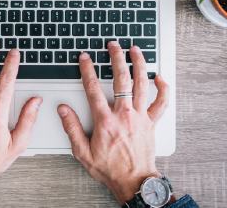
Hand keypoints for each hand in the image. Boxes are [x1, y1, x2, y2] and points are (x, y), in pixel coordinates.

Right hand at [57, 42, 169, 204]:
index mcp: (105, 121)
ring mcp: (140, 117)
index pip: (93, 88)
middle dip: (116, 58)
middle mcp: (124, 115)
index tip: (85, 58)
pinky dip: (163, 88)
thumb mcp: (82, 152)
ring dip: (139, 64)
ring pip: (142, 84)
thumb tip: (63, 110)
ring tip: (135, 50)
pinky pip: (161, 102)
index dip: (87, 70)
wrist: (134, 181)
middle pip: (121, 79)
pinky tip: (160, 77)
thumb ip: (72, 128)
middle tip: (113, 45)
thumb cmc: (110, 169)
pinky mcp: (152, 122)